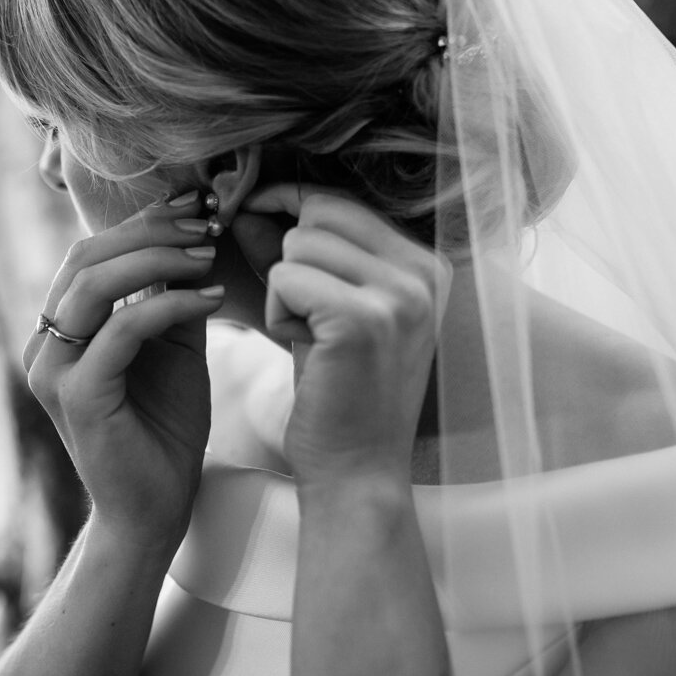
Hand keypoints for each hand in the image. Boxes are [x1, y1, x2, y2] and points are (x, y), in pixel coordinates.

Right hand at [25, 193, 224, 550]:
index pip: (89, 253)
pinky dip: (169, 305)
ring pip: (93, 286)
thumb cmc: (165, 431)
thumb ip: (171, 295)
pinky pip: (121, 332)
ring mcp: (54, 372)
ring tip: (209, 254)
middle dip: (150, 231)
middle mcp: (44, 346)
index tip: (194, 203)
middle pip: (85, 257)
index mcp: (60, 330)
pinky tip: (212, 299)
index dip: (141, 220)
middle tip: (205, 222)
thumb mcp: (173, 347)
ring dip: (157, 259)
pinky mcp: (77, 399)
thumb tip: (195, 233)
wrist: (155, 511)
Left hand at [242, 185, 451, 489]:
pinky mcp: (361, 319)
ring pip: (298, 245)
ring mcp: (397, 295)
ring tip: (312, 339)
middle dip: (290, 260)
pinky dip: (278, 315)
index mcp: (427, 265)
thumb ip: (307, 255)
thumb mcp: (334, 312)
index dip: (292, 206)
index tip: (258, 214)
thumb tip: (248, 202)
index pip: (343, 202)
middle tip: (307, 319)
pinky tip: (306, 351)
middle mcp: (423, 273)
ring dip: (283, 292)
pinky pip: (284, 279)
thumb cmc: (342, 395)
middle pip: (318, 214)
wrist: (359, 472)